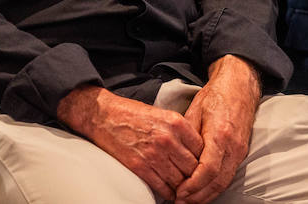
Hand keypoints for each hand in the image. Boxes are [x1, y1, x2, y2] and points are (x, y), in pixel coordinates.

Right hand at [57, 85, 203, 199]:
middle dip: (193, 175)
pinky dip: (168, 192)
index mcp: (176, 123)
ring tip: (183, 188)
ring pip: (180, 180)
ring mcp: (154, 154)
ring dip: (182, 186)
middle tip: (194, 180)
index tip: (200, 166)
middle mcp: (167, 139)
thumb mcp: (163, 114)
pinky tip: (169, 191)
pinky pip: (163, 187)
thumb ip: (180, 131)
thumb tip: (196, 150)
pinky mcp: (140, 167)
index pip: (201, 149)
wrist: (104, 116)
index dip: (202, 160)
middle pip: (193, 167)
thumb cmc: (133, 114)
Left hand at [175, 56, 260, 203]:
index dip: (194, 185)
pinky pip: (229, 175)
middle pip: (217, 182)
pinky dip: (215, 187)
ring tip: (190, 201)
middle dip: (199, 196)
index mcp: (220, 134)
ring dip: (207, 195)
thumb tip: (177, 156)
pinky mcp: (241, 152)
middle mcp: (233, 146)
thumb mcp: (195, 110)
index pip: (208, 169)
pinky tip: (203, 191)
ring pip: (225, 182)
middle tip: (181, 203)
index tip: (180, 192)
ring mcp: (239, 150)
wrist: (240, 86)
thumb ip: (187, 135)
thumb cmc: (215, 95)